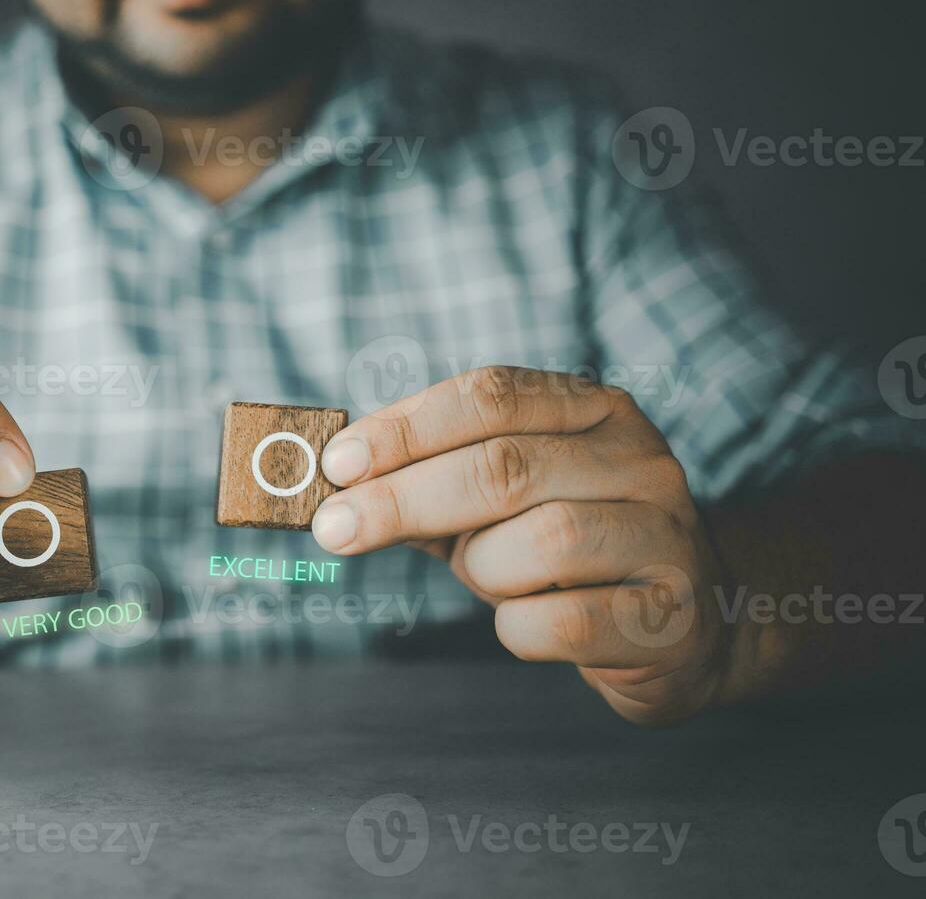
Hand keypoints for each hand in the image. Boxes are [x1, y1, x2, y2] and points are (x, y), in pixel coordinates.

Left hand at [311, 366, 728, 725]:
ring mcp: (667, 536)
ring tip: (489, 578)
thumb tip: (332, 484)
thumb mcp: (498, 503)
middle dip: (404, 498)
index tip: (335, 463)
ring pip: (540, 540)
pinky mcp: (672, 617)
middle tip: (335, 528)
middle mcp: (641, 460)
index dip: (405, 428)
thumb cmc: (566, 553)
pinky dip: (517, 628)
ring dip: (482, 567)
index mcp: (596, 411)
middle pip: (504, 465)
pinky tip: (525, 624)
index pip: (490, 395)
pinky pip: (561, 622)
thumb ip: (425, 481)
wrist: (690, 627)